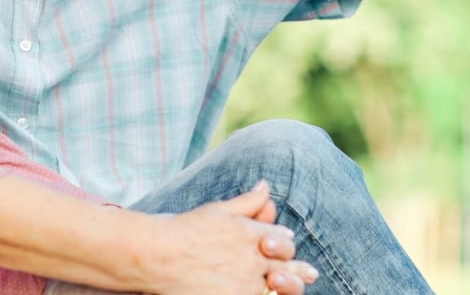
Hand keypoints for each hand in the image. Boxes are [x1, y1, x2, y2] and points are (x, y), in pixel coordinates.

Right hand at [147, 182, 316, 294]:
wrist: (158, 255)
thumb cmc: (185, 229)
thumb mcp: (218, 210)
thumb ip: (247, 202)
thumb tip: (267, 186)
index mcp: (250, 234)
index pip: (280, 239)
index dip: (284, 243)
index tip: (287, 245)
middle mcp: (252, 259)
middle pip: (285, 265)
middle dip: (298, 269)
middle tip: (310, 273)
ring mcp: (244, 284)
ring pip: (274, 287)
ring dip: (288, 285)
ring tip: (298, 283)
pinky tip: (267, 293)